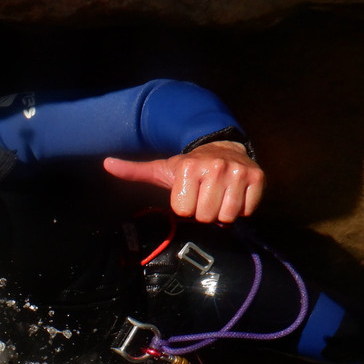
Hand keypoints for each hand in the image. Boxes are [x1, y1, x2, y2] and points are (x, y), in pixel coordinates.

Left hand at [103, 140, 264, 222]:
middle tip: (203, 196)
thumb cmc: (188, 166)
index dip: (184, 206)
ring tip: (218, 196)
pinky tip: (232, 194)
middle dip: (203, 211)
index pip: (184, 210)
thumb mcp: (161, 168)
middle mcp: (214, 167)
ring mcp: (237, 173)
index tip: (188, 194)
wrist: (222, 146)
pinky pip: (246, 211)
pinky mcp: (257, 178)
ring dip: (222, 212)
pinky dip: (240, 208)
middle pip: (205, 216)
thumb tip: (106, 163)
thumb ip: (134, 170)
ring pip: (226, 217)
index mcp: (188, 167)